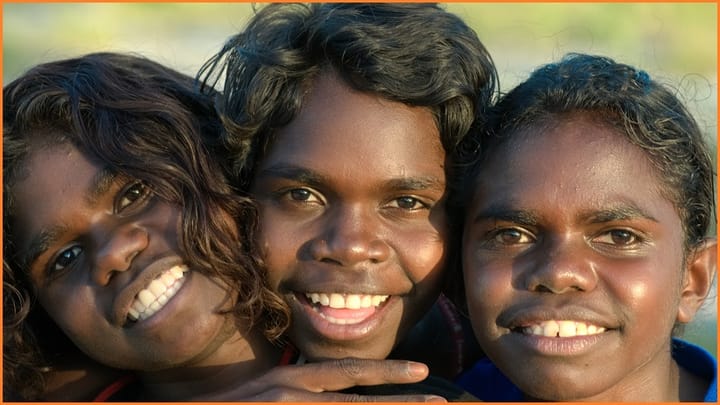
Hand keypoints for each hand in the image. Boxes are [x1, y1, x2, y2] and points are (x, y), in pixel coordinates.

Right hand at [193, 358, 446, 401]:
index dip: (387, 372)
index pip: (349, 372)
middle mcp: (292, 393)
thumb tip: (334, 392)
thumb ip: (300, 389)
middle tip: (440, 402)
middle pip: (356, 397)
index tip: (420, 371)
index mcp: (294, 380)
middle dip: (401, 401)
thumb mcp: (270, 393)